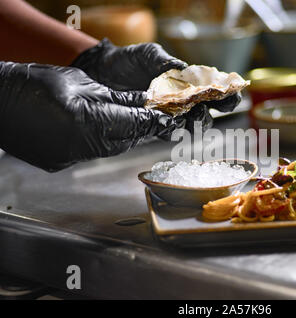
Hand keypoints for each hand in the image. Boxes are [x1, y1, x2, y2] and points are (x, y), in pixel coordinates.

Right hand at [0, 62, 183, 171]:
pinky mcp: (58, 162)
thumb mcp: (80, 82)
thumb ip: (113, 97)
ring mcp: (68, 157)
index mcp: (87, 120)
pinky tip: (98, 130)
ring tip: (127, 123)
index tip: (166, 119)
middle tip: (150, 119)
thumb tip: (139, 102)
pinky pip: (88, 154)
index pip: (133, 124)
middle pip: (124, 141)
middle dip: (139, 130)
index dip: (152, 121)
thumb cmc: (34, 83)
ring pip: (108, 150)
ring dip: (121, 137)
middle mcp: (80, 145)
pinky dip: (98, 143)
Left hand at [71, 38, 242, 115]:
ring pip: (188, 126)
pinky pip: (166, 131)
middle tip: (200, 111)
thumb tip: (185, 70)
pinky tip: (169, 128)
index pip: (212, 91)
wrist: (100, 72)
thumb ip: (168, 63)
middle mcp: (180, 101)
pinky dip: (170, 131)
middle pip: (204, 114)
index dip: (226, 96)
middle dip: (206, 115)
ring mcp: (167, 114)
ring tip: (185, 120)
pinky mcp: (151, 124)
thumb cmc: (128, 61)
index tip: (232, 97)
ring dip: (191, 126)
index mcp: (186, 83)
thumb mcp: (149, 55)